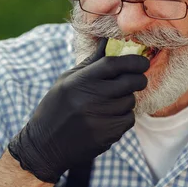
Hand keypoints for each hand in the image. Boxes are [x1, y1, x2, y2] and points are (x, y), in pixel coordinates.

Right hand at [8, 38, 148, 182]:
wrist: (45, 145)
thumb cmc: (56, 108)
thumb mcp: (67, 81)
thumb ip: (91, 64)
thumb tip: (108, 42)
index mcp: (80, 81)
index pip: (114, 64)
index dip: (133, 61)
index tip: (143, 62)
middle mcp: (91, 98)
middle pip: (129, 82)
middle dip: (139, 79)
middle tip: (138, 79)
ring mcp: (100, 118)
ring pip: (130, 102)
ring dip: (127, 100)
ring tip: (111, 103)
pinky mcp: (106, 135)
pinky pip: (128, 120)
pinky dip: (124, 117)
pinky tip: (109, 118)